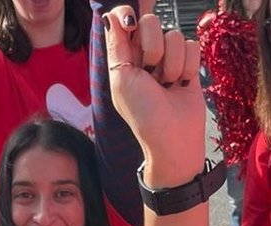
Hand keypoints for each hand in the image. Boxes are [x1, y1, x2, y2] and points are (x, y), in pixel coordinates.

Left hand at [104, 6, 203, 183]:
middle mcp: (144, 54)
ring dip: (171, 63)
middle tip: (150, 70)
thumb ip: (117, 46)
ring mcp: (167, 58)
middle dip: (153, 46)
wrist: (172, 136)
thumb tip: (109, 17)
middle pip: (151, 22)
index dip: (129, 14)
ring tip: (166, 84)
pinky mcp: (188, 63)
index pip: (124, 20)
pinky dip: (187, 67)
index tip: (132, 22)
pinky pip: (192, 46)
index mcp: (122, 57)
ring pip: (174, 35)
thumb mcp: (122, 79)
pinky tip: (181, 84)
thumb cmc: (143, 113)